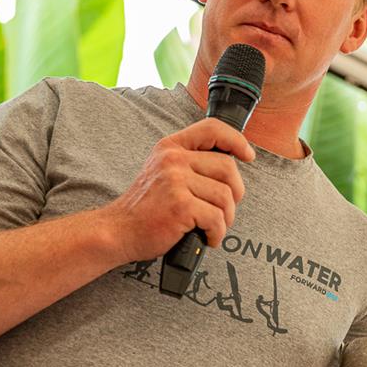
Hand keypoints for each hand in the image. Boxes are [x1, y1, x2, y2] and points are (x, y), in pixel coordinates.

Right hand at [104, 118, 255, 263]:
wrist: (118, 231)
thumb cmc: (144, 208)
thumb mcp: (162, 172)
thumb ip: (189, 164)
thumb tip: (230, 167)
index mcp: (170, 147)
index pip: (212, 129)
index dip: (236, 140)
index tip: (247, 155)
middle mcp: (173, 159)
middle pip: (228, 168)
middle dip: (235, 193)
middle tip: (225, 210)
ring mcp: (175, 181)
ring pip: (225, 196)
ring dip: (226, 218)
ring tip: (211, 227)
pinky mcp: (180, 205)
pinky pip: (216, 218)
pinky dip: (217, 233)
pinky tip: (207, 237)